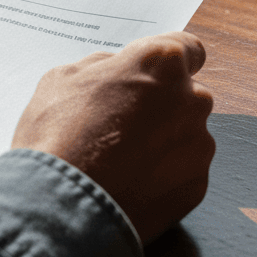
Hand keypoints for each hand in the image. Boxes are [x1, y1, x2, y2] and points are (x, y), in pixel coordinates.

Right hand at [12, 32, 214, 243]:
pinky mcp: (197, 185)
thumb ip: (102, 66)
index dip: (168, 62)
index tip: (153, 75)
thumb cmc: (58, 135)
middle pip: (187, 94)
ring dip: (164, 141)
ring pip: (187, 134)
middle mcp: (191, 99)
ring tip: (123, 159)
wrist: (59, 209)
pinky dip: (164, 176)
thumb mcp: (63, 78)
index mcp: (161, 62)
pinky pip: (184, 171)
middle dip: (162, 104)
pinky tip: (131, 183)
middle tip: (123, 122)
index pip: (189, 48)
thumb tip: (116, 70)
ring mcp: (198, 145)